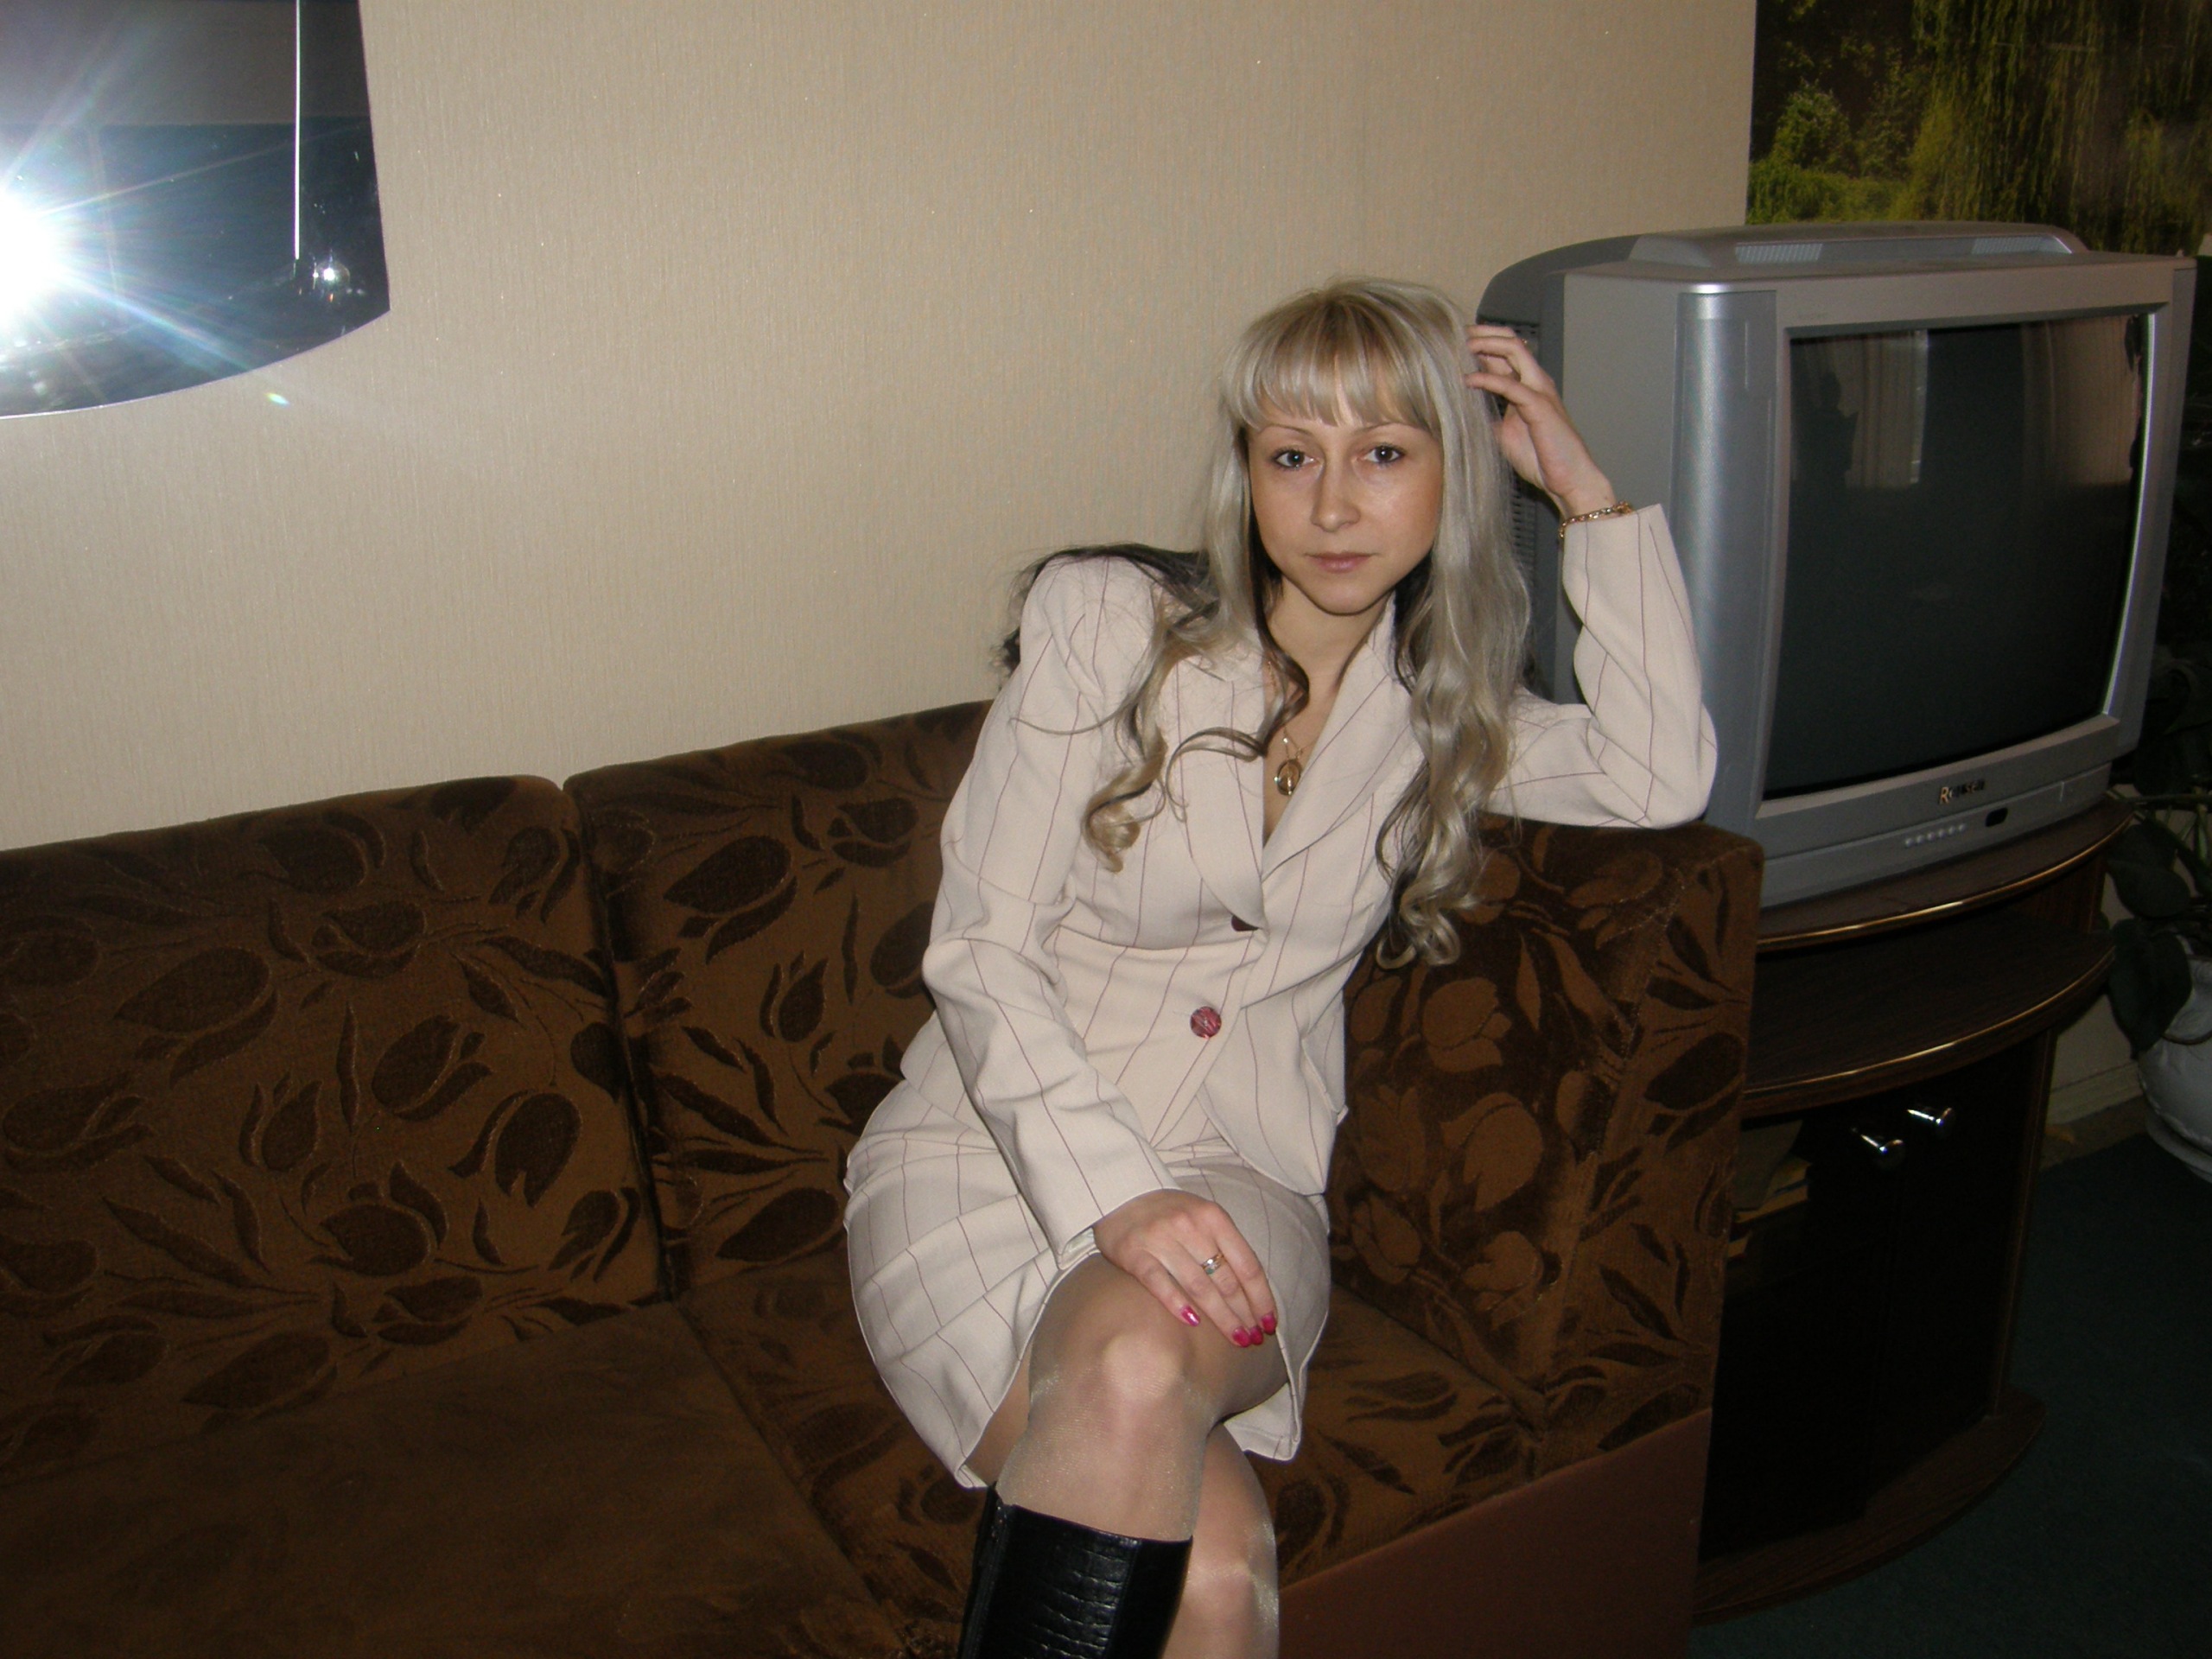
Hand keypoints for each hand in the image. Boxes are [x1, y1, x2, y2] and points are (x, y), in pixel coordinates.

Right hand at [1093, 1189, 1278, 1348]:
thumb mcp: (1202, 1216)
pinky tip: (1193, 1323)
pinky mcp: (1134, 1254)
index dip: (1261, 1297)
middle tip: (1254, 1338)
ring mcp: (1161, 1240)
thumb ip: (1225, 1245)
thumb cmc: (1169, 1211)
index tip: (1269, 1322)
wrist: (1119, 1193)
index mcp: (1213, 1217)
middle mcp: (1190, 1227)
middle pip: (1226, 1279)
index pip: (1247, 1264)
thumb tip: (1252, 1290)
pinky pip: (1160, 1284)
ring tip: (1236, 1338)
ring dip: (1221, 1316)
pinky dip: (1177, 1304)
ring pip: (1198, 1286)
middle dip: (1244, 1313)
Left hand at [1463, 325, 1618, 518]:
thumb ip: (1488, 419)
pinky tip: (1468, 381)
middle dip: (1483, 333)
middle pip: (1510, 342)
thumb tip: (1462, 416)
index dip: (1481, 344)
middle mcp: (1535, 381)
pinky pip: (1511, 385)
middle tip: (1457, 334)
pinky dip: (1488, 380)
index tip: (1454, 343)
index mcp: (1526, 386)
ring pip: (1514, 350)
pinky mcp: (1540, 406)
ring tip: (1463, 346)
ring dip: (1486, 344)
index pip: (1504, 354)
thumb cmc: (1540, 458)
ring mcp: (1539, 390)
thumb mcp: (1503, 435)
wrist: (1569, 478)